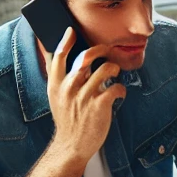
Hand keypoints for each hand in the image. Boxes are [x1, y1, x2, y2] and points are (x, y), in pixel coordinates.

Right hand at [47, 28, 124, 164]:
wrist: (72, 146)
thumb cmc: (68, 120)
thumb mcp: (57, 99)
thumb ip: (61, 81)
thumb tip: (71, 63)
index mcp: (56, 85)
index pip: (58, 57)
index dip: (65, 41)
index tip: (71, 30)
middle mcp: (68, 88)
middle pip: (85, 58)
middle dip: (100, 49)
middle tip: (108, 50)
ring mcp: (84, 97)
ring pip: (105, 70)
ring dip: (114, 69)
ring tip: (115, 74)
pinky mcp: (99, 106)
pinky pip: (115, 87)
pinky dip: (120, 88)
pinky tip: (119, 94)